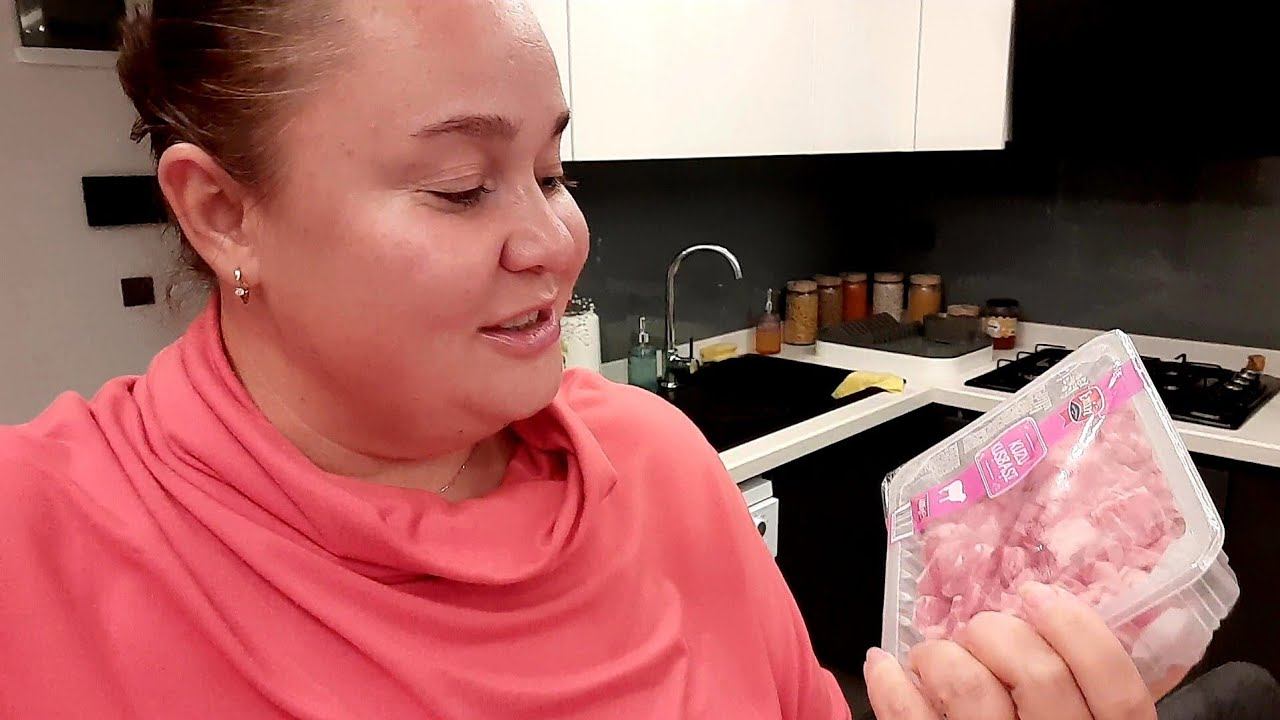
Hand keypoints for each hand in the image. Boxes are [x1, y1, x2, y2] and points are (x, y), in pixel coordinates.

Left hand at [864, 582, 1183, 719]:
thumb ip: (1090, 694)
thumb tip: (1061, 614)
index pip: (1118, 690)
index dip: (1079, 630)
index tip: (1038, 594)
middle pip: (1038, 674)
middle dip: (997, 632)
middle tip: (979, 632)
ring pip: (968, 685)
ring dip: (940, 654)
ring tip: (934, 656)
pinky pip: (908, 716)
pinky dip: (888, 680)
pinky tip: (885, 665)